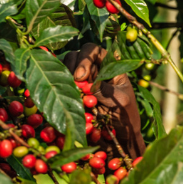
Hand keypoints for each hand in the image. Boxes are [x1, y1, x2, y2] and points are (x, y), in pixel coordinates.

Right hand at [64, 43, 145, 158]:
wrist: (120, 133)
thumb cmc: (126, 114)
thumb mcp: (120, 100)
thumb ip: (104, 89)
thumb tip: (84, 82)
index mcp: (110, 65)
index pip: (93, 50)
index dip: (85, 58)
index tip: (82, 76)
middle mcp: (94, 68)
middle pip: (75, 56)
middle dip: (72, 67)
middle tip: (75, 84)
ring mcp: (81, 79)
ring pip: (64, 68)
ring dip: (63, 77)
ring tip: (69, 91)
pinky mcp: (71, 91)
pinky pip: (59, 83)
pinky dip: (57, 86)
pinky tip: (59, 94)